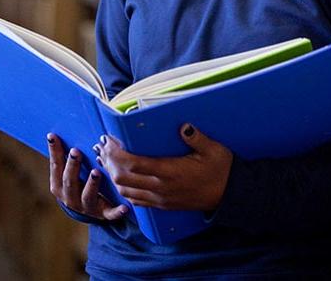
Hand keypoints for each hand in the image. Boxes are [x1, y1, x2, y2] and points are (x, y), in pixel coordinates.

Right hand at [47, 133, 128, 221]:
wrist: (90, 210)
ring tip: (96, 172)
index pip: (56, 167)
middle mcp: (71, 198)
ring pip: (88, 196)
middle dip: (72, 167)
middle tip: (76, 152)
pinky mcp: (103, 213)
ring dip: (92, 185)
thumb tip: (57, 131)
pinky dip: (116, 211)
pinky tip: (124, 208)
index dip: (55, 152)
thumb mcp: (70, 171)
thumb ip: (67, 155)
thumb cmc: (79, 183)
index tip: (54, 136)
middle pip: (69, 182)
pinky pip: (110, 213)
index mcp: (60, 186)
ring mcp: (87, 207)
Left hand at [96, 124, 232, 211]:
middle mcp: (160, 187)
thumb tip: (183, 126)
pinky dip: (123, 190)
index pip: (133, 164)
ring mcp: (160, 198)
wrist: (228, 195)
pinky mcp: (162, 205)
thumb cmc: (221, 170)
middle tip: (103, 146)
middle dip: (109, 162)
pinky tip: (121, 179)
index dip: (116, 153)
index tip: (109, 140)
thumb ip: (196, 138)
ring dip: (113, 176)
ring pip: (126, 191)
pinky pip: (135, 200)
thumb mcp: (213, 149)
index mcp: (169, 172)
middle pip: (123, 178)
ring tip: (107, 160)